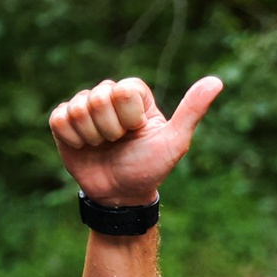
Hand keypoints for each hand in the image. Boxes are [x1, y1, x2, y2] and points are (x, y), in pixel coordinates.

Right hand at [47, 75, 223, 207]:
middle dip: (110, 129)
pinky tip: (85, 147)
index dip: (129, 118)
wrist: (121, 195)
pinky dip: (73, 139)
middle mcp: (109, 95)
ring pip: (78, 108)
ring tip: (103, 147)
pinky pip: (59, 120)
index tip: (136, 133)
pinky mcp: (64, 121)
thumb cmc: (150, 167)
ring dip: (92, 136)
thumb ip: (192, 111)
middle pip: (98, 98)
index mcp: (135, 95)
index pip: (122, 91)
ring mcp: (84, 107)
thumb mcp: (175, 142)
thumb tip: (217, 81)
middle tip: (119, 143)